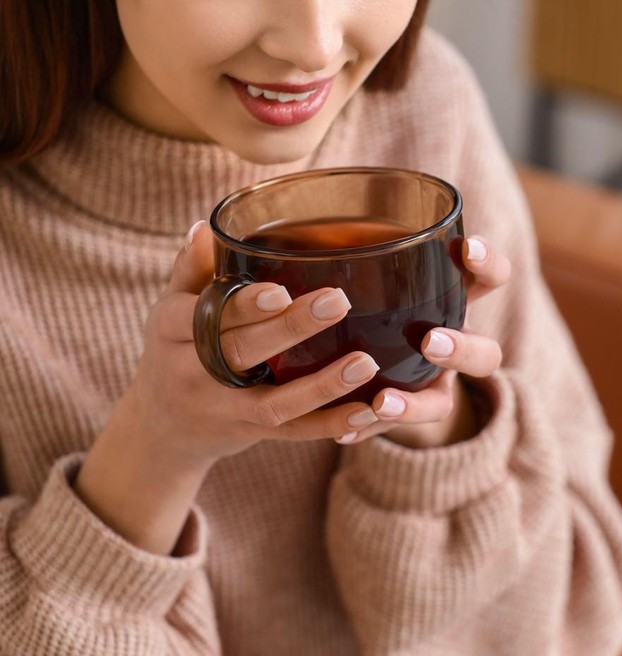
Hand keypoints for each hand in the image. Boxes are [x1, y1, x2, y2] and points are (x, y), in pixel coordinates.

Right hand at [76, 221, 386, 552]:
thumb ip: (192, 269)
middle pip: (242, 353)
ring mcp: (223, 410)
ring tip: (365, 362)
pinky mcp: (251, 433)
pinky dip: (332, 424)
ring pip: (272, 404)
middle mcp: (191, 373)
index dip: (241, 307)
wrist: (161, 425)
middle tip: (337, 302)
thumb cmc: (176, 347)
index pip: (205, 317)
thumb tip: (205, 227)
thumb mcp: (172, 306)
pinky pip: (294, 433)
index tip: (278, 291)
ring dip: (322, 386)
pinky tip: (369, 409)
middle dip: (290, 329)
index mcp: (170, 330)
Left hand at [337, 236, 511, 448]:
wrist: (359, 362)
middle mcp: (454, 346)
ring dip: (415, 404)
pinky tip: (344, 431)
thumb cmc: (369, 299)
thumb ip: (356, 252)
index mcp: (453, 303)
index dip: (488, 264)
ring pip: (442, 403)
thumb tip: (301, 221)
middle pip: (486, 355)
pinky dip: (368, 427)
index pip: (491, 279)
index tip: (465, 246)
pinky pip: (394, 431)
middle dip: (462, 349)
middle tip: (429, 341)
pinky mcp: (403, 416)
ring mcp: (434, 387)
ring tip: (382, 402)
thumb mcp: (370, 272)